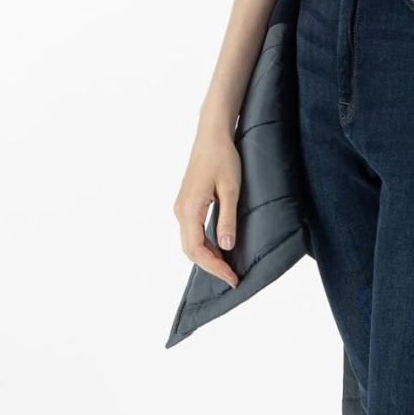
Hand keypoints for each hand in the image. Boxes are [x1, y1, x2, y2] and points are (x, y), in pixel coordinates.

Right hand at [173, 125, 242, 288]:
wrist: (212, 136)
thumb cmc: (223, 158)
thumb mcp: (231, 190)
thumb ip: (227, 219)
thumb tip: (226, 248)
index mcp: (189, 209)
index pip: (197, 250)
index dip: (214, 267)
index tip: (232, 278)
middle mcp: (180, 211)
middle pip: (190, 250)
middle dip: (211, 266)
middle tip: (233, 277)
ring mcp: (181, 207)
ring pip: (190, 242)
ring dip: (207, 257)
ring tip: (228, 266)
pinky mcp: (186, 204)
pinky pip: (191, 232)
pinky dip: (204, 245)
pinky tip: (219, 248)